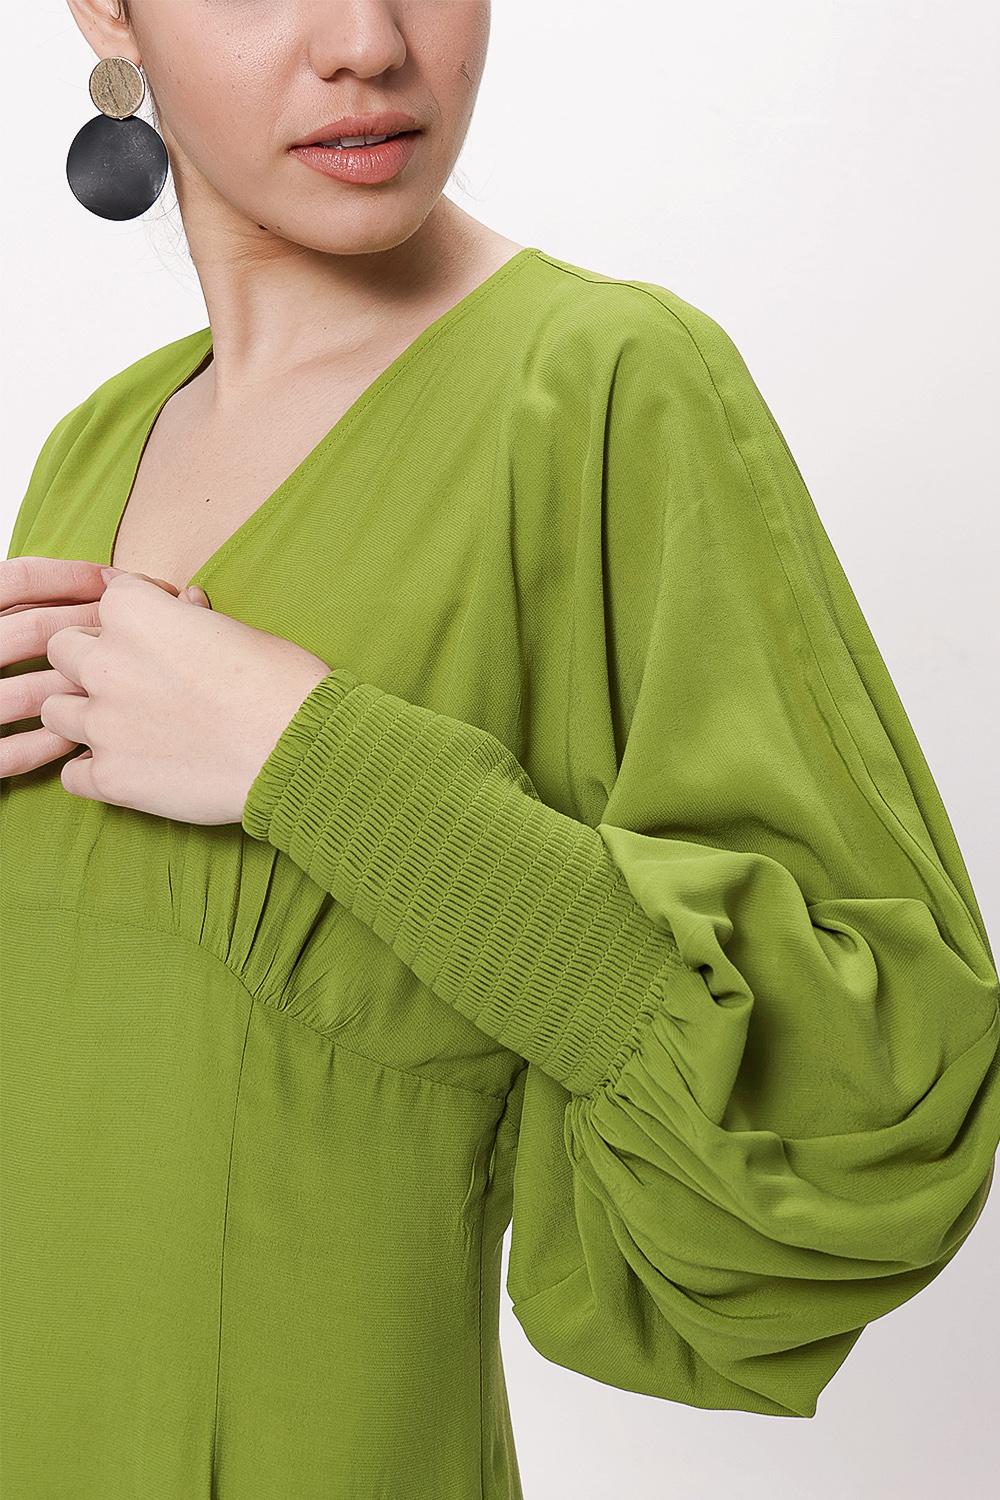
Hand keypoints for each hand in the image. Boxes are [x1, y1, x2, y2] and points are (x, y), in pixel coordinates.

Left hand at [3, 559, 333, 824]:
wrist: (298, 749)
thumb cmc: (282, 684)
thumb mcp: (240, 629)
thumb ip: (193, 616)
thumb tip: (184, 603)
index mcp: (135, 614)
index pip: (109, 598)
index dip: (139, 613)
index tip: (164, 630)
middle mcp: (106, 664)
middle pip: (63, 650)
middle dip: (92, 659)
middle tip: (134, 678)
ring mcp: (103, 724)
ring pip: (55, 710)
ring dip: (83, 714)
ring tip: (124, 726)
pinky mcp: (111, 777)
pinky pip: (72, 773)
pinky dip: (93, 770)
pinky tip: (128, 766)